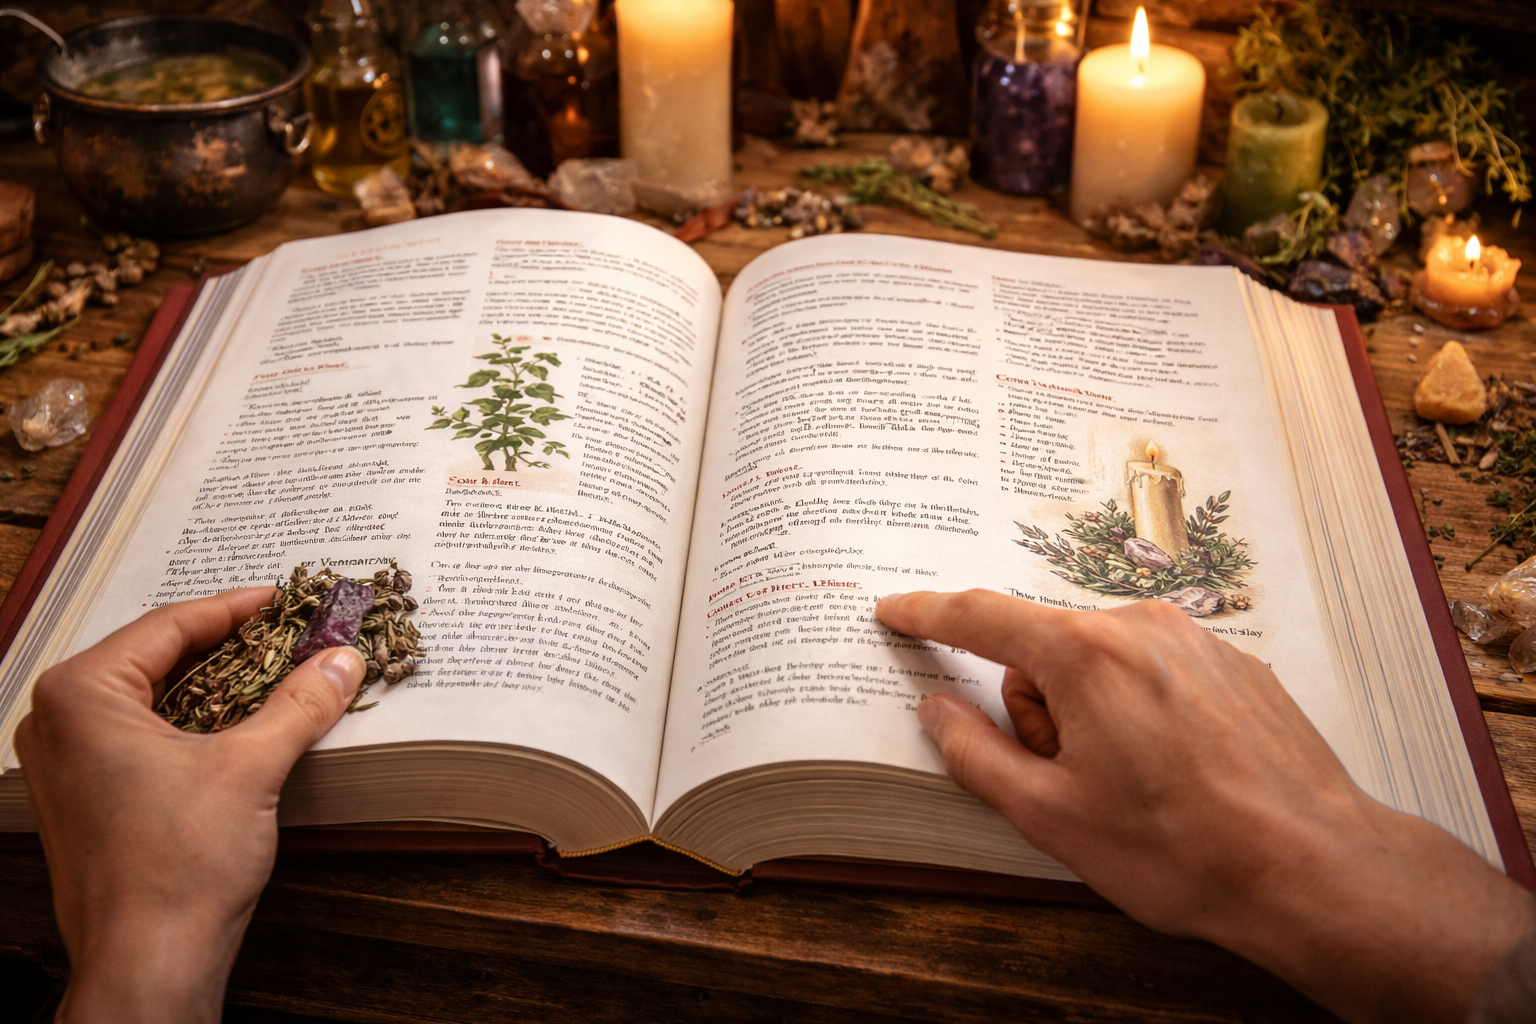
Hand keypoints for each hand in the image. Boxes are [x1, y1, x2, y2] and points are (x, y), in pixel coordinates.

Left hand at [14, 588, 365, 1023]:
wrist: (148, 963)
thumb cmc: (177, 869)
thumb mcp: (252, 767)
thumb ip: (301, 703)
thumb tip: (341, 659)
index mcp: (81, 695)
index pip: (170, 626)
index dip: (238, 609)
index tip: (287, 601)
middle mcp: (58, 721)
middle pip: (159, 658)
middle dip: (232, 648)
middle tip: (291, 635)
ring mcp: (65, 763)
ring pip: (154, 698)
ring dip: (218, 686)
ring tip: (279, 676)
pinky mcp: (85, 798)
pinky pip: (144, 735)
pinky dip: (196, 723)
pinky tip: (247, 726)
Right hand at [877, 589, 1533, 1023]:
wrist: (1313, 868)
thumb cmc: (1180, 849)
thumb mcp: (1050, 815)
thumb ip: (975, 753)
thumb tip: (938, 710)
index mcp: (1084, 653)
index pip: (980, 616)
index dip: (927, 614)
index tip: (895, 610)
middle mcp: (1140, 626)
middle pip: (1046, 651)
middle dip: (1039, 708)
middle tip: (1071, 779)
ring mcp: (1196, 640)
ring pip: (1102, 662)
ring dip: (1092, 713)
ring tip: (1134, 786)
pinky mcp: (1235, 665)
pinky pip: (1155, 672)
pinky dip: (1143, 712)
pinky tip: (1176, 774)